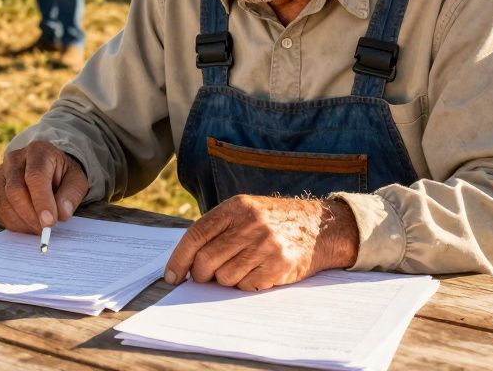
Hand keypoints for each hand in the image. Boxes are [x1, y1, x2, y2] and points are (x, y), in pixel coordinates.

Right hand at [0, 141, 88, 233]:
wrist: (46, 169)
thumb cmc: (62, 175)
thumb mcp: (76, 180)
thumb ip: (71, 195)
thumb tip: (62, 214)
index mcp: (38, 151)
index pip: (35, 177)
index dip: (41, 201)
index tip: (49, 222)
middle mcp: (14, 159)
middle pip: (15, 190)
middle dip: (30, 215)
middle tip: (44, 230)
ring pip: (3, 203)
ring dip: (21, 222)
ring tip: (37, 228)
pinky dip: (12, 222)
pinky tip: (26, 224)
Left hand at [164, 195, 358, 290]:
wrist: (320, 227)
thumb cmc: (274, 222)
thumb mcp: (246, 212)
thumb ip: (218, 229)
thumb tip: (187, 261)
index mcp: (236, 207)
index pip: (196, 235)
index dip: (179, 258)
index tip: (172, 276)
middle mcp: (250, 223)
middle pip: (206, 259)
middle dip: (201, 274)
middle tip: (205, 276)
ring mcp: (265, 244)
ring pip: (224, 277)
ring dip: (226, 280)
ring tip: (240, 268)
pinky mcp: (279, 264)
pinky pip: (246, 285)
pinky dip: (245, 284)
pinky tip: (257, 272)